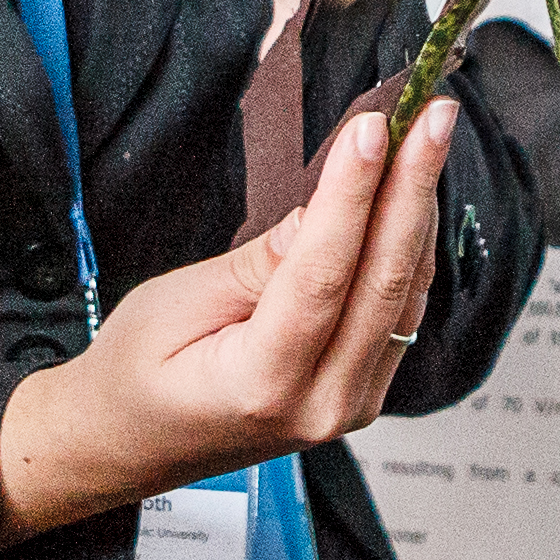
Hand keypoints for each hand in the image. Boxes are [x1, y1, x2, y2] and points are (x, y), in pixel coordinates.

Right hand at [0, 98, 458, 538]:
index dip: (352, 195)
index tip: (372, 127)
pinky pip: (399, 313)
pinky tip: (410, 196)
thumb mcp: (175, 302)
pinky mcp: (361, 392)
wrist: (126, 446)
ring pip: (405, 296)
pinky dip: (407, 249)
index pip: (323, 276)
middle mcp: (321, 405)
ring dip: (418, 211)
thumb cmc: (132, 377)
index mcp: (261, 386)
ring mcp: (349, 406)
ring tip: (428, 136)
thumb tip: (324, 209)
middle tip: (433, 113)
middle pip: (384, 283)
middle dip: (413, 187)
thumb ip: (257, 263)